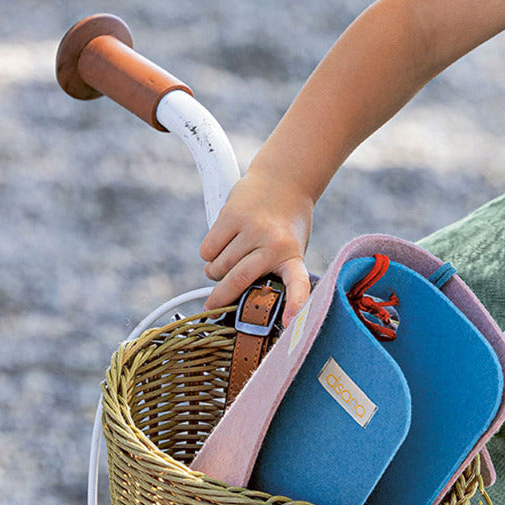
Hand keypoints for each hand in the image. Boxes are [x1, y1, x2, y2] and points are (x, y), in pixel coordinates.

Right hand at [200, 169, 314, 319]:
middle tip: (212, 307)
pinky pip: (207, 250)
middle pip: (238, 280)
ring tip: (229, 259)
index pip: (297, 283)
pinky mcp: (231, 215)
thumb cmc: (284, 225)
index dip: (294, 304)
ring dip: (215, 270)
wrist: (283, 181)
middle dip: (220, 299)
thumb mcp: (289, 249)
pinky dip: (208, 254)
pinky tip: (222, 244)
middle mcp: (273, 243)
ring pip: (218, 266)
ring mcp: (252, 228)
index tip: (289, 323)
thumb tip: (240, 301)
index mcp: (292, 256)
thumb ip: (269, 272)